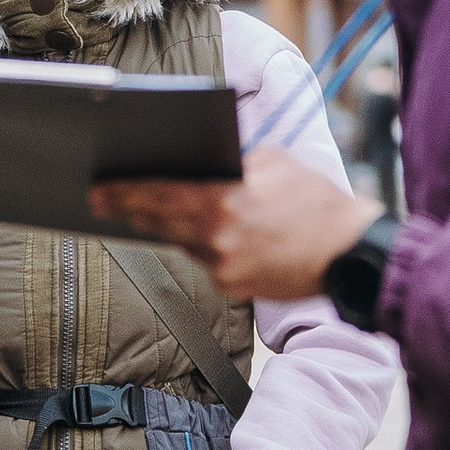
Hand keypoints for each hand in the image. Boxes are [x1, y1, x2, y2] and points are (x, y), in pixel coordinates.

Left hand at [91, 143, 373, 298]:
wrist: (351, 253)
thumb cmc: (317, 202)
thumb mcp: (276, 163)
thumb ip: (236, 162)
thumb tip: (205, 163)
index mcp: (224, 201)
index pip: (160, 195)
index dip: (124, 194)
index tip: (99, 192)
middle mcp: (217, 239)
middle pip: (160, 223)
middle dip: (132, 212)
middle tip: (105, 204)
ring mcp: (224, 268)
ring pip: (185, 243)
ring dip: (174, 228)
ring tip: (159, 213)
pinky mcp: (234, 287)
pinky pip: (209, 262)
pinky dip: (208, 247)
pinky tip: (217, 236)